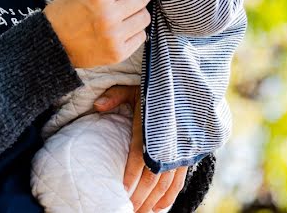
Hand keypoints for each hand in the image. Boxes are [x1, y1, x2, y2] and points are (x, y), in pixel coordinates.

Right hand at [43, 0, 155, 67]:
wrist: (50, 44)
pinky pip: (140, 37)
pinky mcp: (118, 53)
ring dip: (140, 12)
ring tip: (132, 11)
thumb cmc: (64, 15)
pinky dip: (135, 30)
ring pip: (144, 18)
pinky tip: (126, 27)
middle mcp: (109, 15)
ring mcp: (114, 36)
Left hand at [94, 86, 187, 211]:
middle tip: (126, 209)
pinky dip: (169, 197)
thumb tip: (97, 106)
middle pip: (151, 178)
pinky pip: (179, 181)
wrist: (189, 86)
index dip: (131, 177)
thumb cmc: (156, 87)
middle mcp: (167, 143)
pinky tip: (159, 208)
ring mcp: (179, 152)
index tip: (121, 192)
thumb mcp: (133, 87)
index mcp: (151, 128)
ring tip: (139, 211)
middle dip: (139, 197)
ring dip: (152, 201)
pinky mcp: (188, 156)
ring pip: (165, 184)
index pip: (139, 158)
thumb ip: (115, 96)